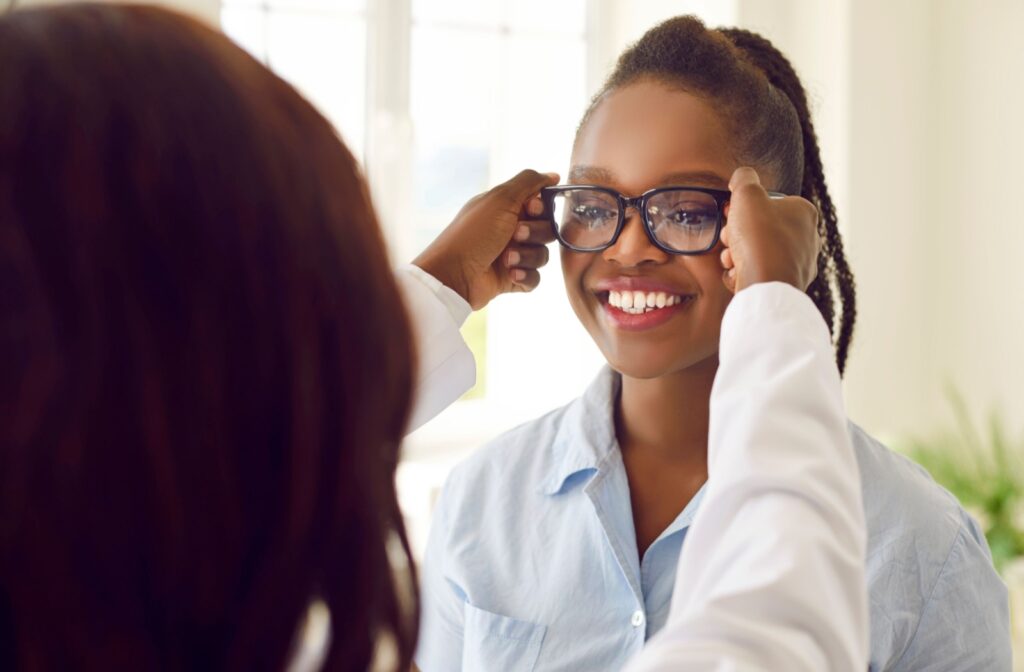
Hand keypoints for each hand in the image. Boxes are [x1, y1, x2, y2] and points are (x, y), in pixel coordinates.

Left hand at [413, 169, 558, 309]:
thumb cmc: (474, 233)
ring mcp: (513, 255)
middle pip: (547, 229)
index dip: (541, 208)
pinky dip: (526, 276)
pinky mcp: (512, 278)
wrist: (454, 274)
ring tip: (506, 259)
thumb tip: (553, 175)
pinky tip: (511, 274)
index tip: (531, 210)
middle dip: (535, 233)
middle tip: (516, 235)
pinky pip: (535, 277)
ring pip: (542, 255)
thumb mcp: (500, 198)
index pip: (541, 204)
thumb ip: (529, 181)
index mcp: (506, 208)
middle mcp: (511, 229)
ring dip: (527, 256)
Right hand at [719, 167, 820, 293]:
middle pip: (762, 229)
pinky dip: (745, 274)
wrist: (766, 284)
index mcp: (804, 212)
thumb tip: (743, 175)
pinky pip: (761, 274)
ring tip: (731, 259)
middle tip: (729, 237)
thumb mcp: (747, 195)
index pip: (770, 203)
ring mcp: (800, 263)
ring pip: (760, 253)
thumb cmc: (760, 238)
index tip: (731, 213)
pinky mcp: (789, 285)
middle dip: (739, 234)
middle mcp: (808, 237)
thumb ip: (744, 178)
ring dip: (738, 254)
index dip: (745, 208)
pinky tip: (738, 274)